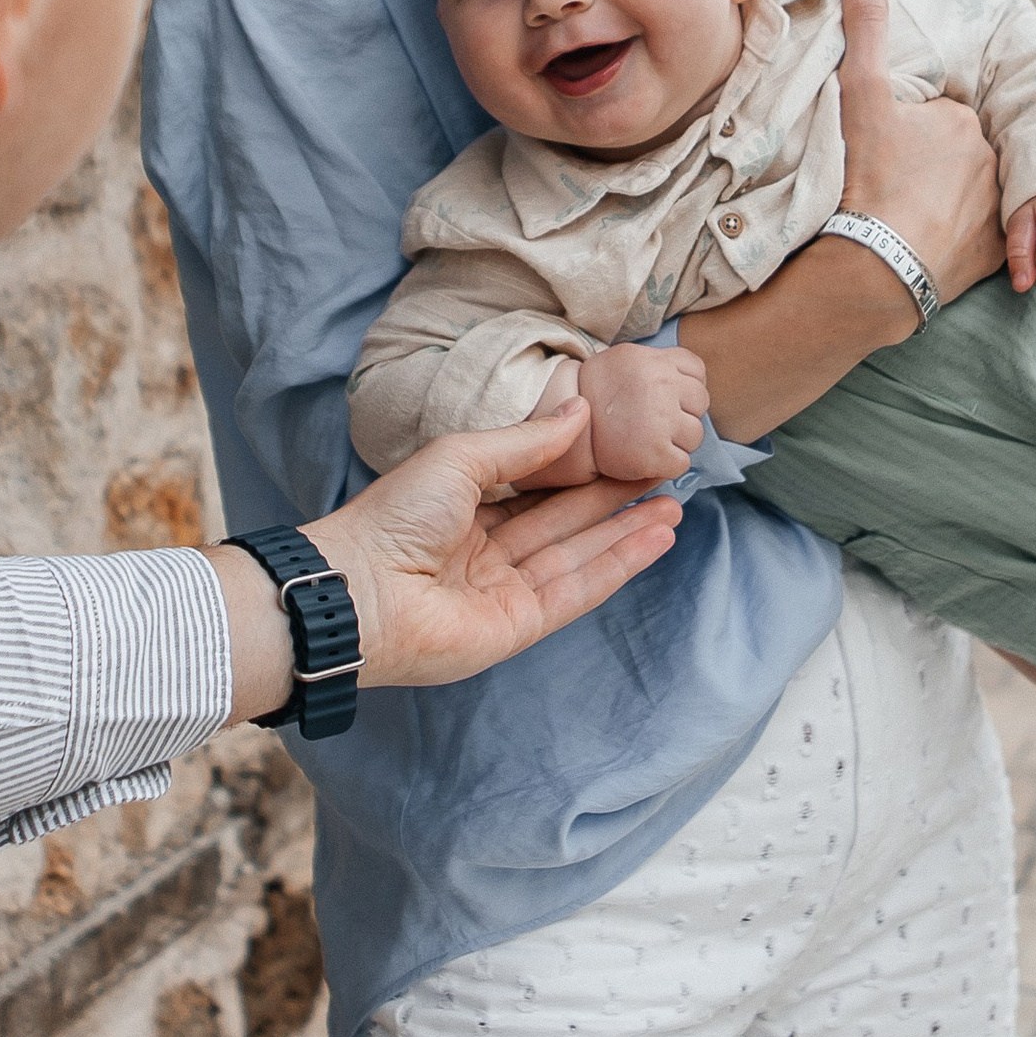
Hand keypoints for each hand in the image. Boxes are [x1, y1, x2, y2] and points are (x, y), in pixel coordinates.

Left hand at [289, 409, 681, 697]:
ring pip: (578, 557)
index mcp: (462, 512)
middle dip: (614, 502)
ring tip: (674, 507)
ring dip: (627, 533)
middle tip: (665, 475)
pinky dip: (618, 565)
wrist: (361, 589)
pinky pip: (577, 591)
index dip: (582, 473)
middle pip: (564, 524)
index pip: (535, 491)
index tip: (626, 451)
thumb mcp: (461, 458)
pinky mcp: (519, 626)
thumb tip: (578, 410)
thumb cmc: (396, 517)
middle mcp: (485, 553)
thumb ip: (525, 443)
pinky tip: (653, 540)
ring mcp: (503, 592)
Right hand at [570, 343, 709, 483]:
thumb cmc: (594, 397)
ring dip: (677, 441)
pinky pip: (682, 463)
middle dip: (683, 413)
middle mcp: (661, 385)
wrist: (559, 430)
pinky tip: (645, 458)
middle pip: (700, 402)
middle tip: (655, 422)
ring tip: (648, 439)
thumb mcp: (625, 361)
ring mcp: (660, 420)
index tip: (665, 397)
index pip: (697, 371)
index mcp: (653, 361)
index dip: (684, 387)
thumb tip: (693, 382)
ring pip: (695, 434)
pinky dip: (667, 465)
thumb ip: (658, 365)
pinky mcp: (656, 454)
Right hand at [836, 0, 1005, 307]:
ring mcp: (997, 207)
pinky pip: (983, 238)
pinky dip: (961, 240)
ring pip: (969, 195)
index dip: (905, 135)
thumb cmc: (869, 177)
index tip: (881, 155)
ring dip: (945, 202)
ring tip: (905, 219)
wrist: (878, 265)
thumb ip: (868, 27)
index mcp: (962, 121)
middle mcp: (991, 159)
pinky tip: (930, 245)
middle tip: (890, 188)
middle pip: (955, 156)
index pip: (935, 120)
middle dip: (930, 167)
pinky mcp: (997, 253)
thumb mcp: (861, 95)